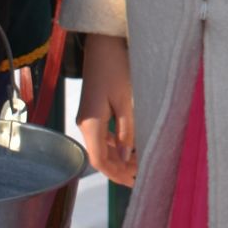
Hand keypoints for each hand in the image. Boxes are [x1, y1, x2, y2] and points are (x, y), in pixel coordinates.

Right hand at [77, 35, 137, 185]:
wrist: (103, 45)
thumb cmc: (117, 68)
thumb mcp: (127, 100)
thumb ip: (127, 129)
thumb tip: (125, 156)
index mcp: (91, 123)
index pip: (99, 160)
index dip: (116, 174)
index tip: (135, 182)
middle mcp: (85, 123)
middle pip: (100, 156)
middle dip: (120, 168)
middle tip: (143, 176)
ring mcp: (87, 117)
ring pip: (101, 146)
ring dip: (119, 157)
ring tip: (141, 163)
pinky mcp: (93, 111)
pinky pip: (103, 135)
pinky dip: (116, 144)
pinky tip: (132, 147)